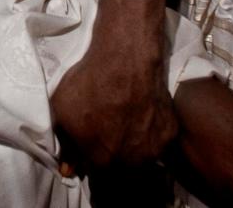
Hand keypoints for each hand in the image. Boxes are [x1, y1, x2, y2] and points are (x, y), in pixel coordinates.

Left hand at [52, 31, 176, 170]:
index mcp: (104, 162)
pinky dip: (151, 131)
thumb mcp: (62, 112)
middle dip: (115, 153)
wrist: (124, 60)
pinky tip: (143, 114)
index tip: (93, 142)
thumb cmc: (88, 85)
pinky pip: (159, 139)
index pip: (98, 172)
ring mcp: (155, 149)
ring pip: (143, 155)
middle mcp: (133, 163)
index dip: (94, 156)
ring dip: (135, 145)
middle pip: (123, 167)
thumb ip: (66, 145)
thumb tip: (68, 170)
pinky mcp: (171, 132)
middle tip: (111, 130)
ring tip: (127, 122)